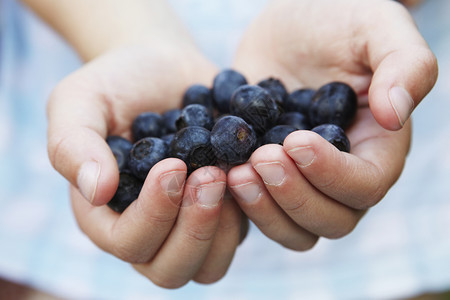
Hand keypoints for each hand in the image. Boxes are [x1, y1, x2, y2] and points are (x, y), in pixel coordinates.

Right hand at [47, 45, 246, 287]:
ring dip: (224, 228)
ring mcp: (188, 222)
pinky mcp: (222, 207)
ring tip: (228, 172)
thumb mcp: (80, 101)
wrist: (161, 65)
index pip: (129, 243)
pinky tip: (250, 166)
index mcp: (107, 215)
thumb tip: (97, 193)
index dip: (154, 215)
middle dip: (194, 229)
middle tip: (210, 174)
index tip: (173, 166)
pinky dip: (251, 209)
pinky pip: (241, 233)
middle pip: (172, 270)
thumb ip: (73, 145)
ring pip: (210, 265)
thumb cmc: (116, 84)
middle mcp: (148, 228)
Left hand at [227, 0, 436, 249]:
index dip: (331, 174)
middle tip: (259, 158)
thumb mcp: (376, 25)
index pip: (365, 185)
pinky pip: (258, 210)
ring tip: (234, 171)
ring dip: (264, 209)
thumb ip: (404, 64)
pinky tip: (216, 169)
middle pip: (330, 220)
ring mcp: (303, 179)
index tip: (294, 140)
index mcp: (377, 146)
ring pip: (293, 228)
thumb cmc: (338, 16)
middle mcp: (342, 173)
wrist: (289, 19)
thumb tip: (394, 115)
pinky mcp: (267, 175)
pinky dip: (239, 202)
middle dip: (293, 196)